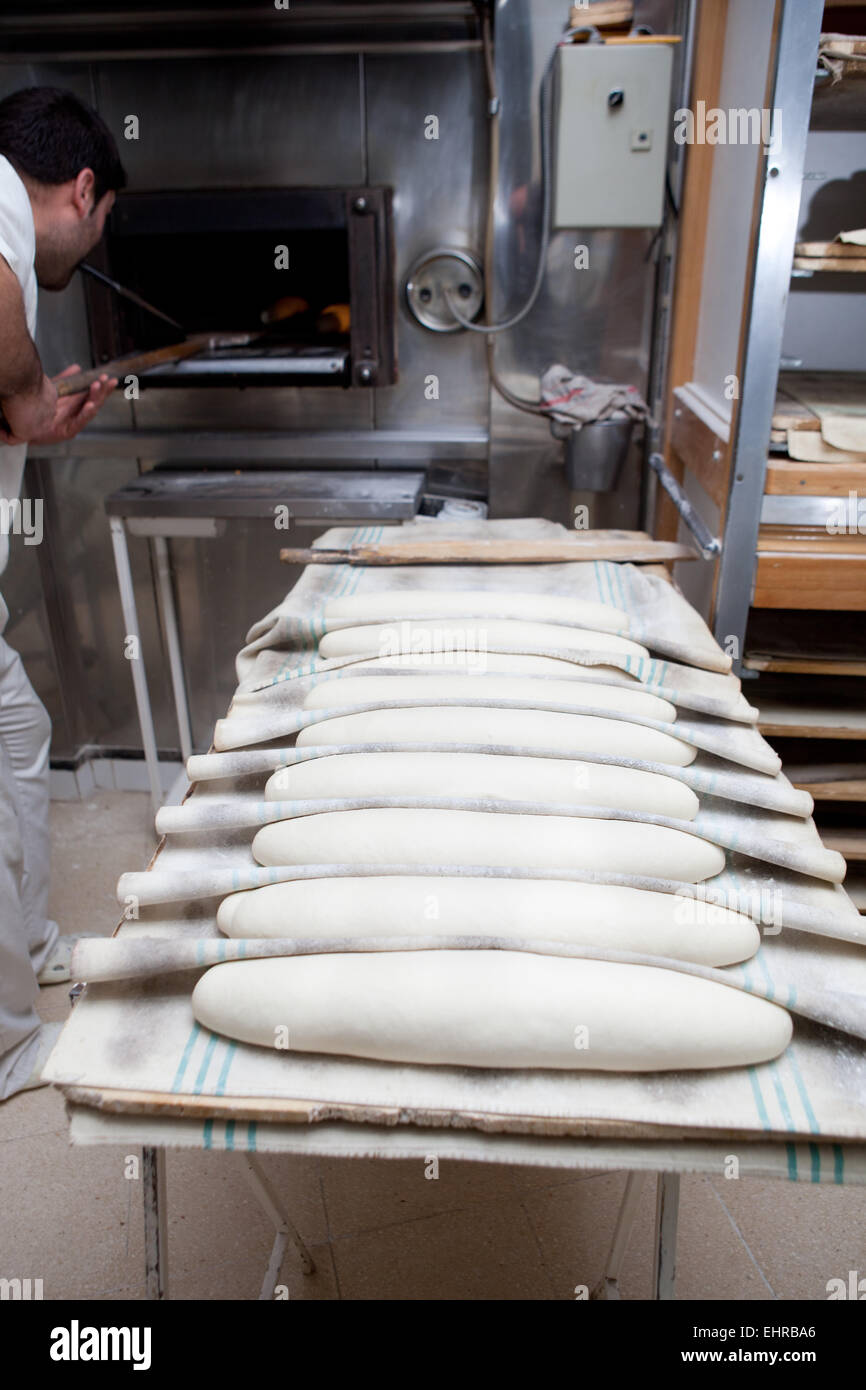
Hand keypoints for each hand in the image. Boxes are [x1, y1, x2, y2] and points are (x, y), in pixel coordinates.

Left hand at [0, 365, 116, 445]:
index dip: (100, 386)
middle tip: (108, 380)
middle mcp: (76, 414)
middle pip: (95, 401)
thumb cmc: (37, 411)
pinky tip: (89, 405)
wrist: (23, 426)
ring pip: (90, 411)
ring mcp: (73, 423)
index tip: (106, 377)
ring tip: (98, 387)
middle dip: (103, 391)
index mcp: (75, 404)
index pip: (92, 394)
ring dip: (95, 399)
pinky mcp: (67, 432)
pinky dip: (85, 414)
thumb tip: (77, 368)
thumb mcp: (53, 390)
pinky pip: (79, 422)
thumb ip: (65, 380)